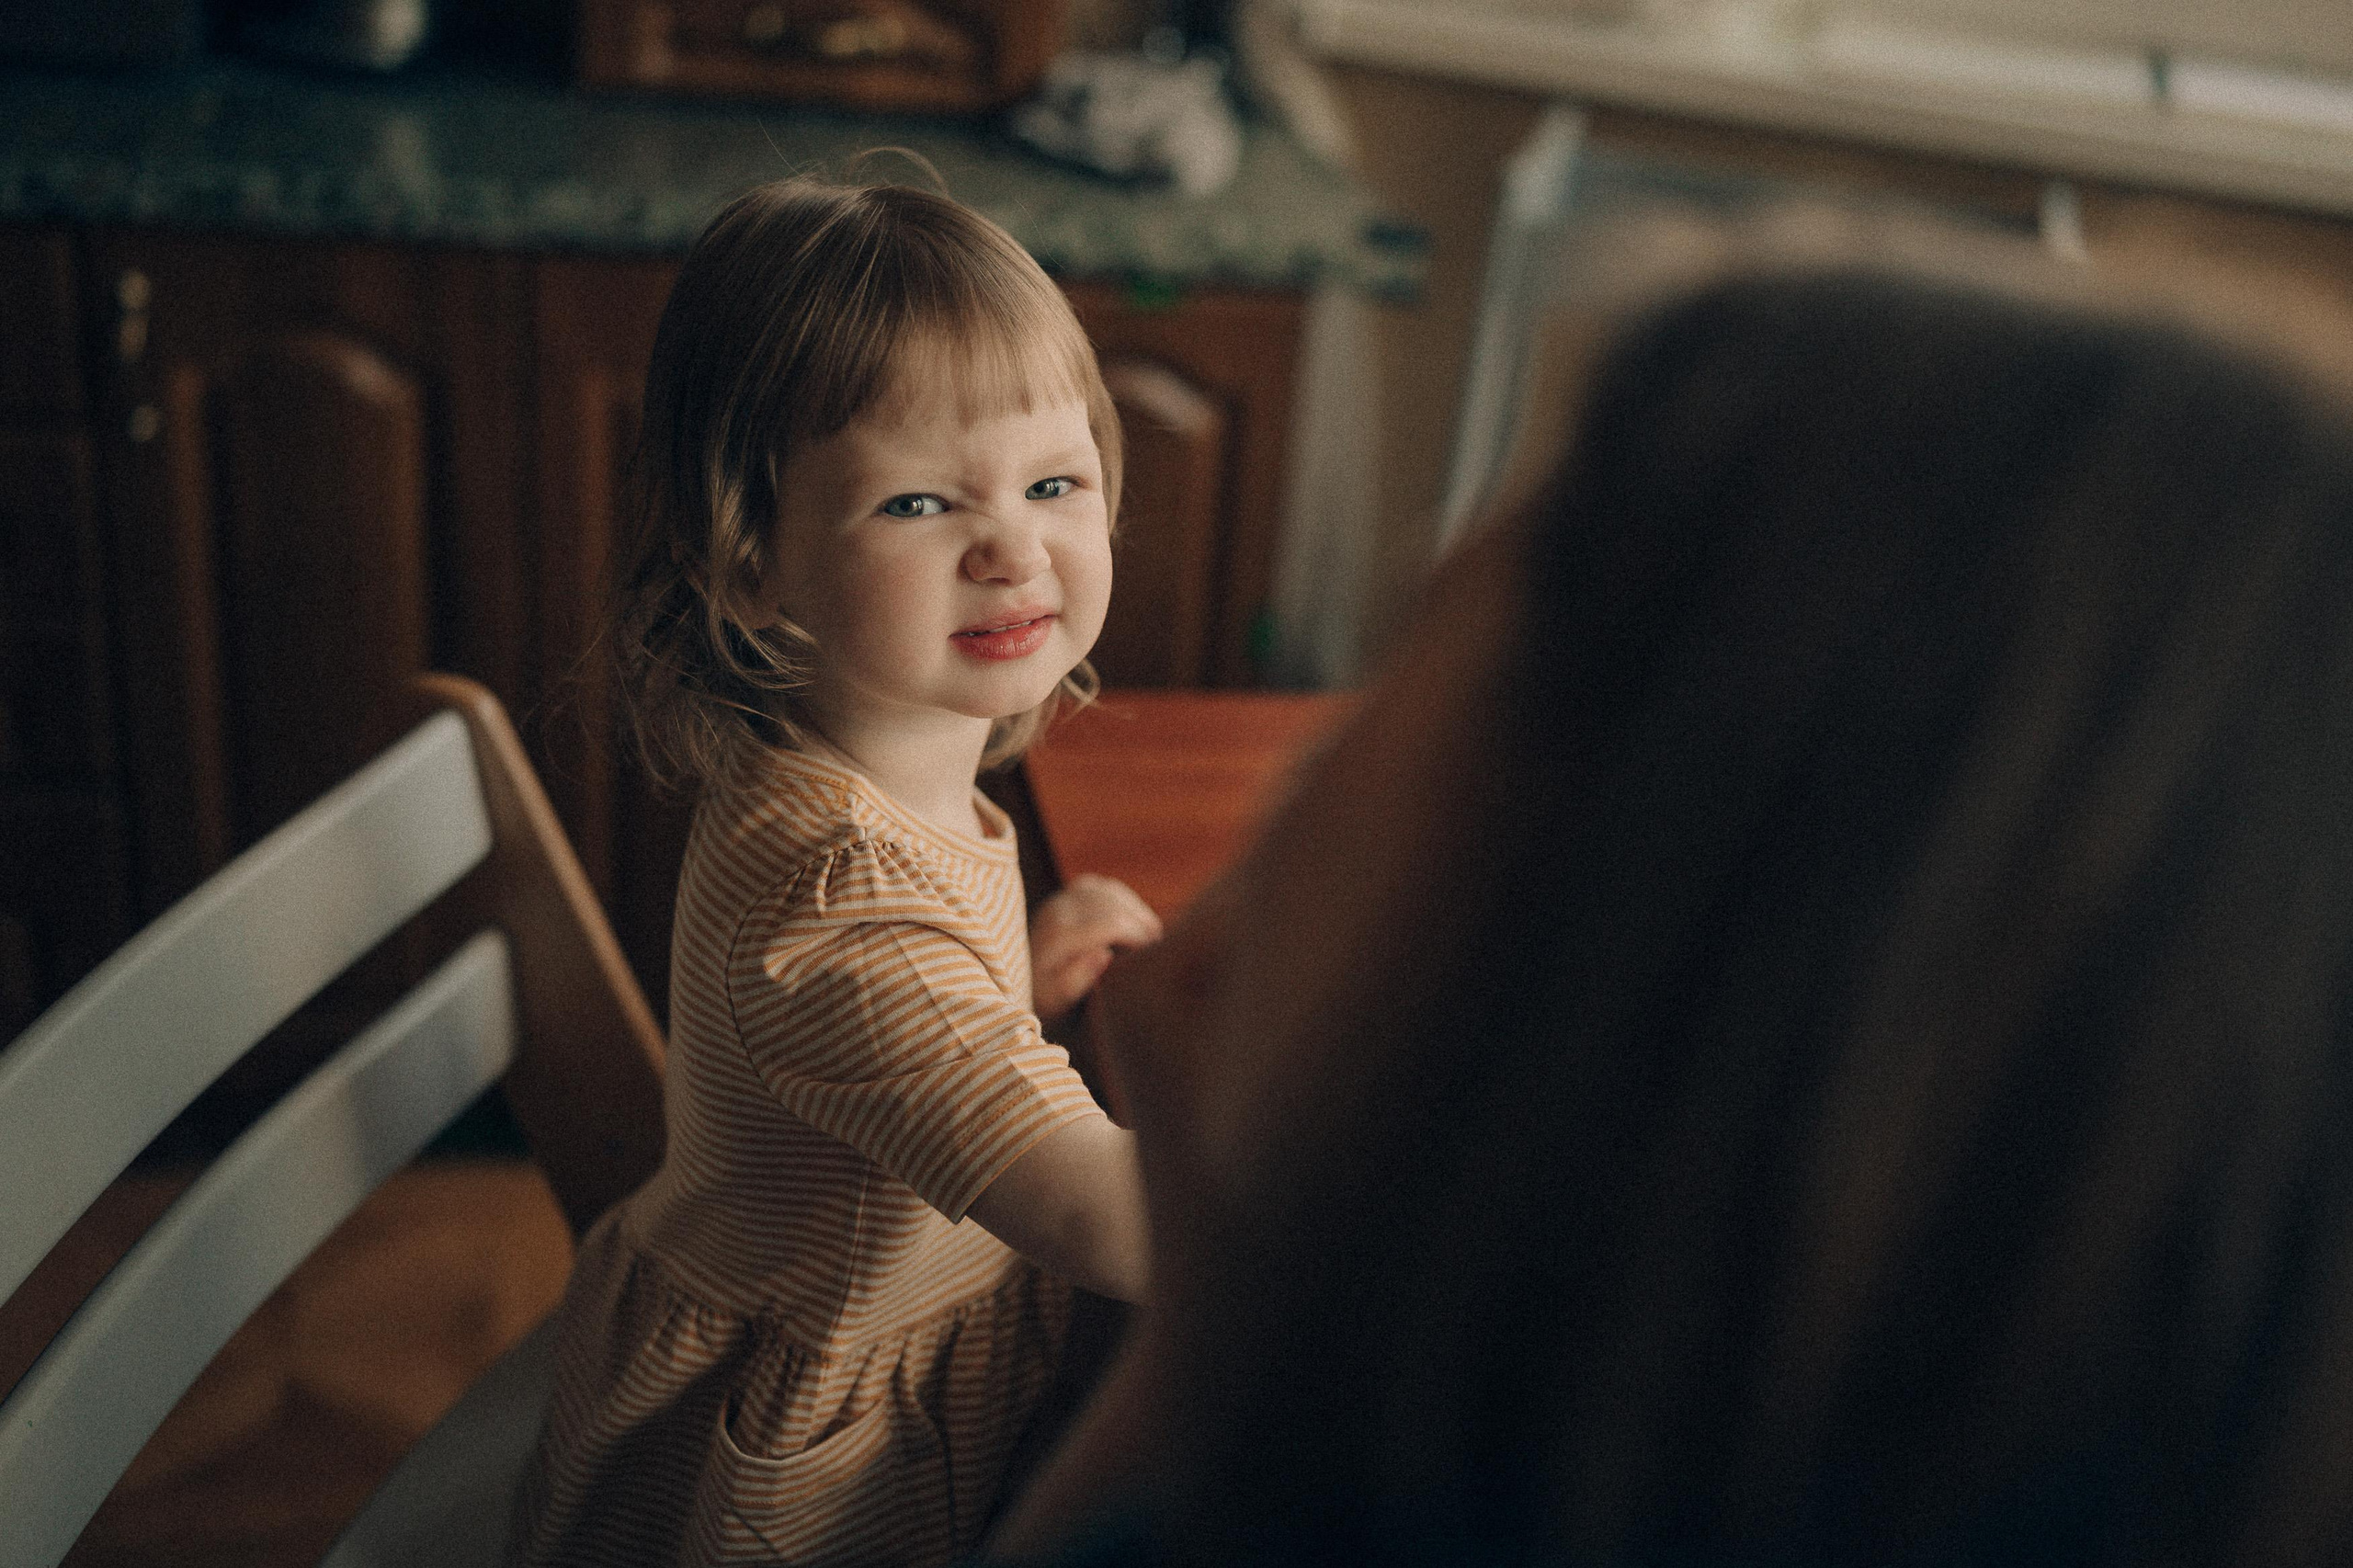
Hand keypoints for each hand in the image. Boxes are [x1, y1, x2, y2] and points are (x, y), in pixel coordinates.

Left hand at [1031, 874, 1162, 1024]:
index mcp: (1057, 936)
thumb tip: (1103, 954)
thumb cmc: (1043, 997)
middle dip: (1139, 920)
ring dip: (1133, 907)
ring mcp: (1059, 900)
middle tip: (1158, 943)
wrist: (1020, 983)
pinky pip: (1099, 885)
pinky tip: (1134, 915)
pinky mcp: (1063, 897)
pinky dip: (1120, 896)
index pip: (1110, 923)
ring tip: (1152, 929)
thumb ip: (1076, 979)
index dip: (1138, 934)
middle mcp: (1057, 911)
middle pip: (1112, 904)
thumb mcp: (1056, 999)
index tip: (1154, 951)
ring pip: (1107, 890)